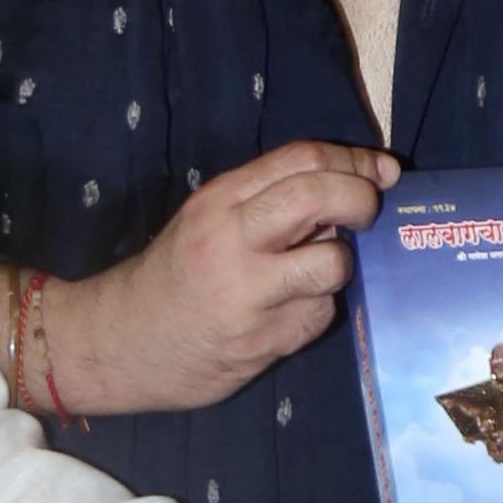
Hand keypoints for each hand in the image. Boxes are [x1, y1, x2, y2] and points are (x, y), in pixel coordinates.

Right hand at [43, 142, 391, 411]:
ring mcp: (248, 294)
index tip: (381, 171)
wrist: (121, 343)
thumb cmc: (176, 276)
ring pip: (331, 263)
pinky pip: (319, 315)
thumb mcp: (209, 220)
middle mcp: (232, 239)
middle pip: (319, 197)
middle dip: (361, 199)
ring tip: (320, 270)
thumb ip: (268, 200)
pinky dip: (317, 309)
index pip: (302, 159)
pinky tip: (290, 312)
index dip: (353, 160)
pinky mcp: (262, 341)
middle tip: (370, 211)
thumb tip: (351, 187)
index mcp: (220, 200)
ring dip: (341, 264)